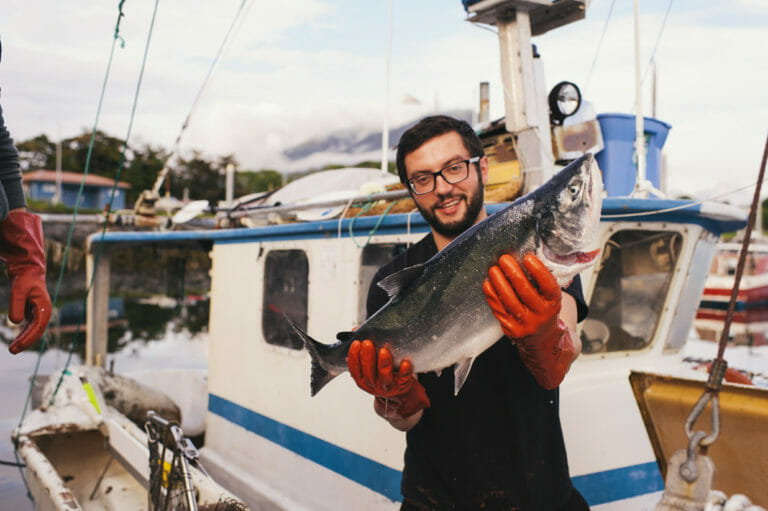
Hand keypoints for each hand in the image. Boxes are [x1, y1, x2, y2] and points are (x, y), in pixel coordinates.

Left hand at [0, 210, 52, 353]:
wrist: (28, 270)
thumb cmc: (24, 279)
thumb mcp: (18, 290)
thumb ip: (16, 305)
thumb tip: (14, 322)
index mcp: (44, 309)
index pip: (38, 328)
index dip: (28, 338)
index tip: (17, 346)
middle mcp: (44, 313)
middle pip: (36, 332)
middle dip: (25, 342)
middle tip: (12, 351)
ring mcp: (39, 314)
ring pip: (33, 332)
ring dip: (24, 341)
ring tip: (12, 349)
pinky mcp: (33, 313)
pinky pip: (29, 328)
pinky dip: (23, 335)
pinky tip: (16, 341)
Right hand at [347, 340, 429, 416]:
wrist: (398, 393)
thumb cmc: (382, 374)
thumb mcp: (370, 364)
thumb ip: (362, 348)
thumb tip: (355, 330)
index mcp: (363, 380)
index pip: (354, 369)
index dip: (353, 356)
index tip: (356, 343)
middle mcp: (373, 385)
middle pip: (368, 373)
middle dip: (367, 357)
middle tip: (367, 343)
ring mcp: (387, 387)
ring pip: (384, 377)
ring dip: (383, 364)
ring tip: (384, 350)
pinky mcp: (402, 386)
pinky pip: (403, 379)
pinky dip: (405, 371)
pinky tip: (405, 362)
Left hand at [483, 253, 574, 388]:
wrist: (543, 339)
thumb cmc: (543, 307)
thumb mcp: (549, 296)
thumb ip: (540, 279)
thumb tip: (524, 255)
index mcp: (554, 303)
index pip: (548, 285)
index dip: (538, 270)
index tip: (528, 257)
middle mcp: (542, 315)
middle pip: (525, 292)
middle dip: (513, 273)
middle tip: (504, 259)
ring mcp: (526, 324)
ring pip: (509, 301)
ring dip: (499, 283)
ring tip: (493, 269)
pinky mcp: (511, 330)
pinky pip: (499, 310)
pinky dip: (492, 296)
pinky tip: (488, 284)